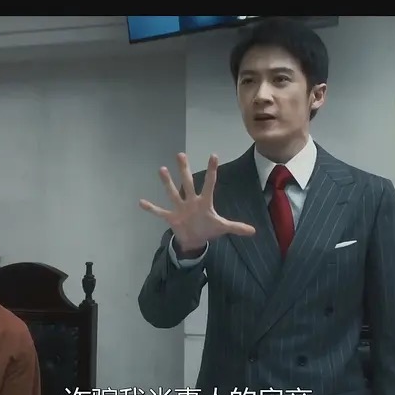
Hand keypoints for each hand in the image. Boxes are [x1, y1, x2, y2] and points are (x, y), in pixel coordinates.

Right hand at [139, 153, 255, 252]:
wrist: (194, 240)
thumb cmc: (208, 228)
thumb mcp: (222, 228)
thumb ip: (237, 227)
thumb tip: (254, 231)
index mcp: (204, 202)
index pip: (209, 184)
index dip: (212, 170)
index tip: (214, 155)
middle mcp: (191, 201)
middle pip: (188, 183)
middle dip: (185, 170)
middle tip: (181, 154)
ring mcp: (180, 208)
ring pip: (173, 193)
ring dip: (167, 183)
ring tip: (162, 169)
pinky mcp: (171, 217)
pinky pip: (159, 212)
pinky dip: (151, 208)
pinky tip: (141, 202)